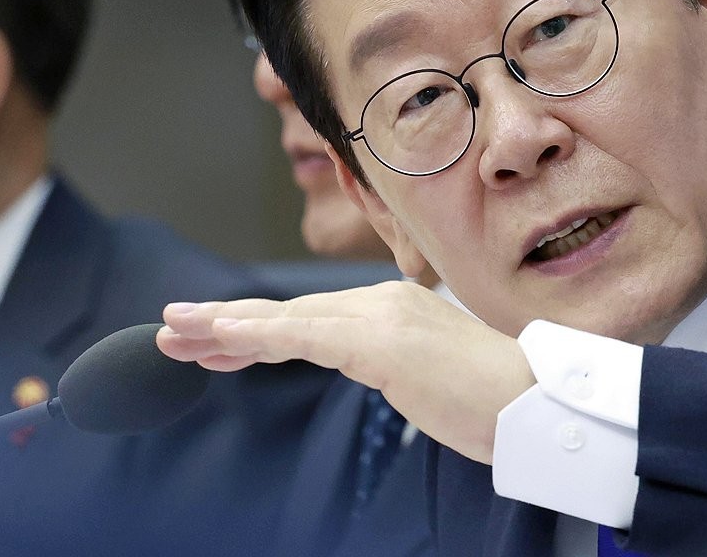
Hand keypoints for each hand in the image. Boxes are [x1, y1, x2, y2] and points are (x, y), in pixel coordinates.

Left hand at [157, 280, 534, 463]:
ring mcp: (381, 317)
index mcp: (394, 308)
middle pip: (289, 312)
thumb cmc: (490, 401)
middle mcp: (382, 302)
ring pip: (286, 319)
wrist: (534, 405)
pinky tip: (217, 338)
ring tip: (174, 332)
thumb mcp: (426, 376)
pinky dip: (254, 336)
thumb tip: (373, 365)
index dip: (256, 328)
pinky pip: (302, 337)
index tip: (212, 342)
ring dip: (224, 326)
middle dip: (226, 322)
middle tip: (172, 327)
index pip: (310, 318)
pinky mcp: (379, 341)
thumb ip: (392, 361)